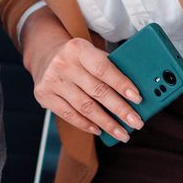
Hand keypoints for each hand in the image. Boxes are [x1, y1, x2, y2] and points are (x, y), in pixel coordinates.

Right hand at [23, 29, 144, 142]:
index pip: (103, 68)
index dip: (122, 84)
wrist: (45, 56)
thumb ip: (111, 68)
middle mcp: (63, 64)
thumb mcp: (92, 54)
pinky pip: (69, 115)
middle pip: (97, 91)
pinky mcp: (44, 95)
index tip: (138, 99)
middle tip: (136, 122)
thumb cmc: (78, 58)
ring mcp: (52, 80)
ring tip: (122, 133)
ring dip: (106, 123)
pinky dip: (86, 125)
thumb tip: (134, 95)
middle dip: (120, 110)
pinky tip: (99, 130)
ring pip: (85, 107)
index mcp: (78, 48)